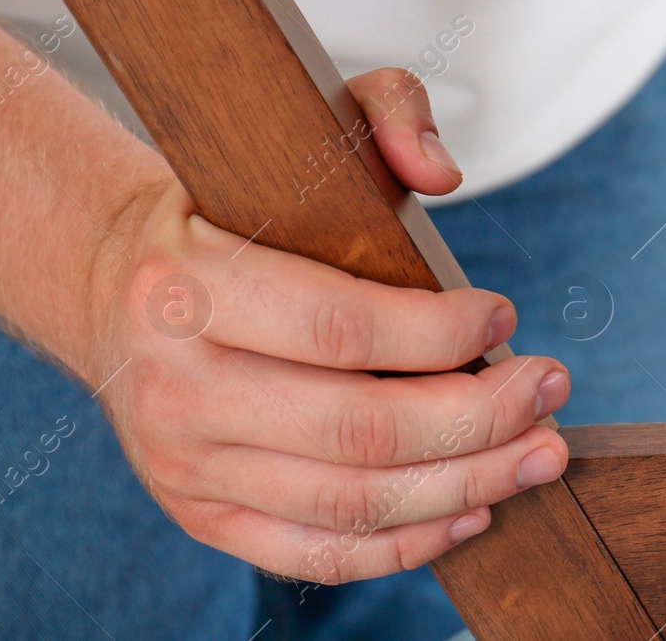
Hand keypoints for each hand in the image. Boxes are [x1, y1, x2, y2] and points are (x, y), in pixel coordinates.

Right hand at [79, 68, 567, 582]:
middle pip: (359, 430)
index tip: (504, 316)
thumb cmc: (234, 209)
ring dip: (466, 485)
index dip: (439, 334)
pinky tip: (473, 510)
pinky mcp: (202, 514)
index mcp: (187, 288)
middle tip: (550, 388)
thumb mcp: (303, 129)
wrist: (115, 287)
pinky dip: (405, 544)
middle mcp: (176, 388)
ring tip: (540, 452)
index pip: (338, 328)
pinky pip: (315, 554)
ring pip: (350, 503)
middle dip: (478, 418)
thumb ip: (387, 111)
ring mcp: (184, 464)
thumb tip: (442, 172)